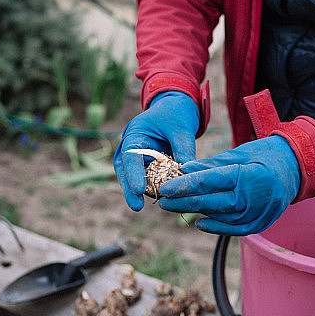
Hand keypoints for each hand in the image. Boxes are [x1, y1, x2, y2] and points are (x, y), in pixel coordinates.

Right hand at [113, 91, 198, 210]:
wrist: (176, 108)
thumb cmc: (176, 114)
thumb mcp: (181, 128)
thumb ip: (183, 149)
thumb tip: (188, 173)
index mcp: (135, 134)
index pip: (130, 156)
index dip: (134, 174)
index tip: (139, 190)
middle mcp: (132, 147)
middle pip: (126, 171)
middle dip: (130, 189)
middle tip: (136, 206)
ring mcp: (138, 158)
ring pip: (135, 177)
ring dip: (141, 192)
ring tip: (143, 206)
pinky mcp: (148, 166)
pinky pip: (149, 179)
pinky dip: (154, 188)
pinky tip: (163, 199)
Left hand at [157, 135, 300, 234]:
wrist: (297, 168)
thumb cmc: (265, 154)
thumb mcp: (239, 153)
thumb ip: (212, 165)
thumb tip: (185, 170)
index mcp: (249, 174)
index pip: (211, 182)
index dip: (186, 185)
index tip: (166, 188)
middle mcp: (255, 197)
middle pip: (212, 202)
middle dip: (184, 202)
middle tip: (163, 201)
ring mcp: (260, 213)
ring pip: (221, 217)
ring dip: (196, 213)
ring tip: (176, 208)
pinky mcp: (262, 223)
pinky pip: (235, 229)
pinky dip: (216, 226)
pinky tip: (199, 221)